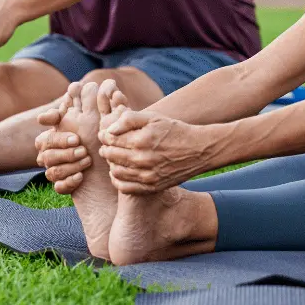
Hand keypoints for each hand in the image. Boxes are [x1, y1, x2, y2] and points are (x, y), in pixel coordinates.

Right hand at [35, 79, 132, 193]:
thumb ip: (114, 106)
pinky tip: (81, 177)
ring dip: (66, 161)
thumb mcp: (117, 127)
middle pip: (43, 142)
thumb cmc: (119, 150)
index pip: (51, 120)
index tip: (53, 118)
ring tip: (86, 161)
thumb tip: (110, 83)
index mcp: (70, 130)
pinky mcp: (64, 186)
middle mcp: (61, 148)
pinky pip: (56, 184)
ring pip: (47, 163)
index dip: (49, 117)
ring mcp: (60, 167)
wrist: (123, 184)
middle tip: (81, 145)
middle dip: (60, 142)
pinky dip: (67, 181)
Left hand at [97, 111, 214, 193]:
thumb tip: (109, 130)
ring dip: (111, 164)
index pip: (110, 139)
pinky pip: (125, 188)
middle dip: (106, 148)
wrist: (199, 150)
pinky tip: (120, 172)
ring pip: (115, 172)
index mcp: (140, 140)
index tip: (107, 134)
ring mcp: (147, 175)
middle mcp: (142, 160)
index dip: (105, 135)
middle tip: (109, 145)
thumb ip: (129, 119)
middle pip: (110, 155)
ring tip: (114, 157)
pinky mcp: (152, 186)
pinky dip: (117, 180)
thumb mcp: (153, 117)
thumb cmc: (174, 130)